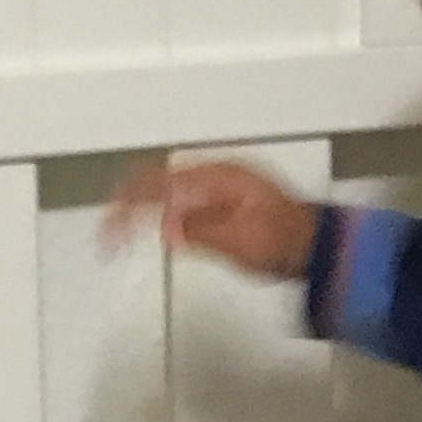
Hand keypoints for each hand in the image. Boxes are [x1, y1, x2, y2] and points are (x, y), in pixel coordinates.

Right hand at [102, 155, 319, 278]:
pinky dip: (157, 207)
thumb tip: (167, 226)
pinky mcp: (223, 200)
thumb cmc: (286, 242)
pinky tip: (152, 222)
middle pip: (156, 178)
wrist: (315, 246)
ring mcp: (219, 186)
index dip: (128, 204)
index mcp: (217, 178)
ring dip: (139, 202)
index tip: (110, 227)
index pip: (159, 183)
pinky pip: (179, 195)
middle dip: (125, 199)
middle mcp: (215, 175)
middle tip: (106, 228)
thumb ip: (202, 232)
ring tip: (118, 224)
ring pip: (165, 185)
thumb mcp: (244, 242)